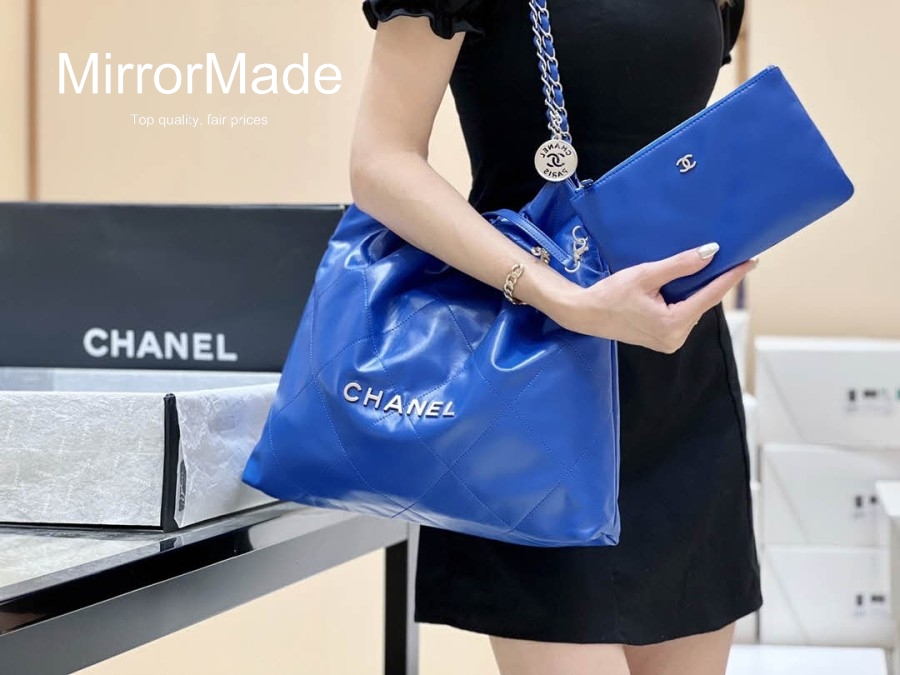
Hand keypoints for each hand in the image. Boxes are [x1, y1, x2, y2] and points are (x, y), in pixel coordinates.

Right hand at [552, 243, 756, 352]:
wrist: (586, 313)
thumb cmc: (611, 293)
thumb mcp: (646, 274)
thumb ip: (680, 265)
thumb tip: (710, 253)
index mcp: (673, 324)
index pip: (711, 296)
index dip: (731, 277)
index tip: (750, 262)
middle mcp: (676, 338)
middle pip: (702, 303)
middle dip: (713, 282)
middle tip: (729, 260)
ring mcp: (670, 342)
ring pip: (693, 309)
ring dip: (697, 291)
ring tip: (704, 269)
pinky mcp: (663, 340)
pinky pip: (682, 316)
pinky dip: (685, 301)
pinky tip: (684, 286)